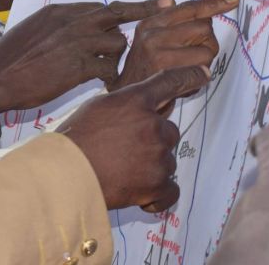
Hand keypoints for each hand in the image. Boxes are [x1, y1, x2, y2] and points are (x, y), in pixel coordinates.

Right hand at [0, 0, 170, 112]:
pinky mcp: (79, 66)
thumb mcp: (31, 30)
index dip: (118, 12)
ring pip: (117, 43)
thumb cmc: (8, 60)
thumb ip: (56, 26)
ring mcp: (77, 43)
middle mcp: (72, 21)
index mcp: (59, 11)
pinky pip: (109, 67)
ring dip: (116, 57)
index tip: (136, 9)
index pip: (98, 7)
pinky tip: (103, 84)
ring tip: (105, 69)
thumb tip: (70, 28)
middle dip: (143, 8)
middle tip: (165, 5)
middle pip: (117, 12)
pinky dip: (110, 76)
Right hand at [58, 65, 209, 212]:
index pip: (169, 82)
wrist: (65, 174)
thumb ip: (123, 105)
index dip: (189, 76)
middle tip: (125, 151)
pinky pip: (171, 190)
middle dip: (152, 140)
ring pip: (167, 160)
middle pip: (168, 131)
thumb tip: (134, 110)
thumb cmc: (73, 140)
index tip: (203, 74)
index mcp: (135, 101)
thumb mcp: (96, 108)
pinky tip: (140, 193)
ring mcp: (158, 156)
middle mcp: (153, 125)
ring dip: (151, 166)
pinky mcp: (158, 184)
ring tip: (121, 171)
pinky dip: (158, 194)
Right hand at [114, 0, 237, 93]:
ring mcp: (159, 51)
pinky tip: (185, 84)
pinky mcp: (168, 70)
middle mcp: (152, 33)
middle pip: (204, 27)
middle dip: (207, 43)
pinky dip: (201, 78)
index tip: (233, 0)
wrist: (126, 102)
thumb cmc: (143, 74)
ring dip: (205, 63)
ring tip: (186, 72)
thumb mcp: (146, 42)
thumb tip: (171, 1)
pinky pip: (203, 68)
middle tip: (193, 58)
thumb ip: (161, 23)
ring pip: (207, 49)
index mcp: (150, 24)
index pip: (188, 8)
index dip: (213, 3)